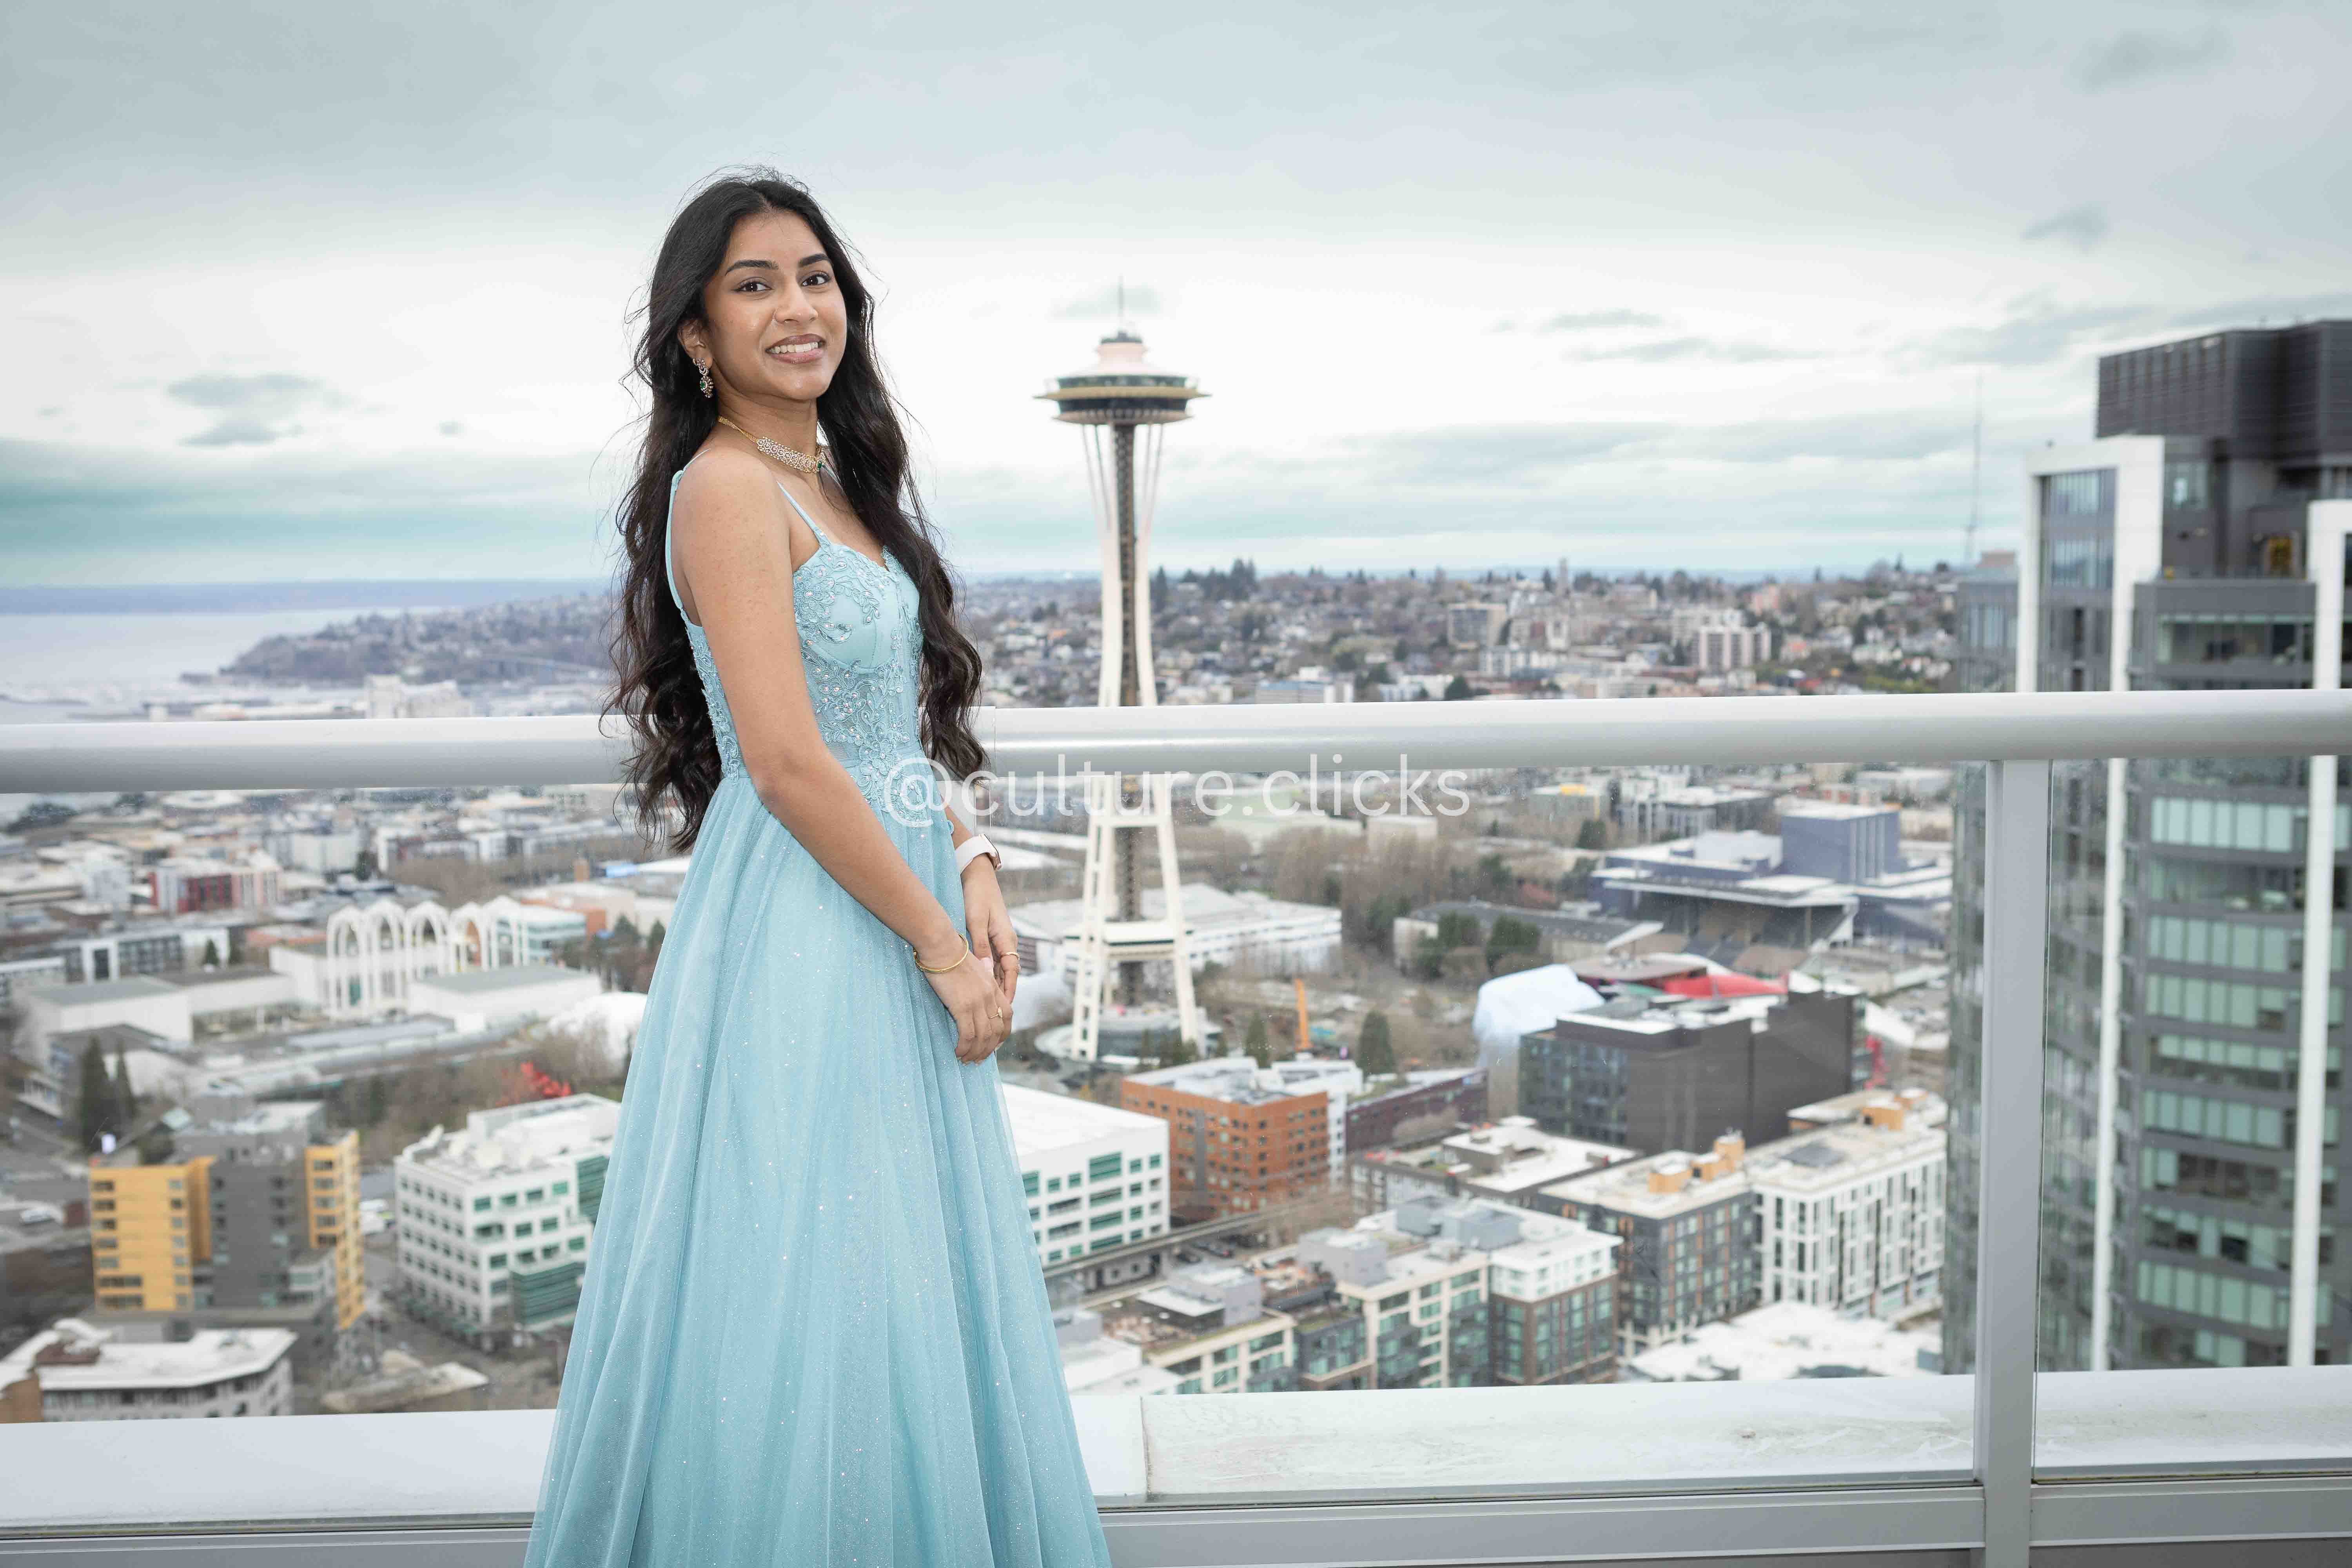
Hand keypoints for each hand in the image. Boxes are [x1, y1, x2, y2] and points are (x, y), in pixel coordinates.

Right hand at [916, 930, 1008, 1064]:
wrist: (942, 947)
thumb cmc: (952, 955)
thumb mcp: (975, 968)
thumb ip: (980, 982)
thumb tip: (978, 993)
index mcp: (994, 987)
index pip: (1008, 1016)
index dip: (1003, 1033)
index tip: (995, 1044)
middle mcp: (990, 997)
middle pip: (997, 1031)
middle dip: (989, 1049)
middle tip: (978, 1059)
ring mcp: (978, 1003)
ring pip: (983, 1037)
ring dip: (975, 1052)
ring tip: (966, 1060)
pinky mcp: (963, 1007)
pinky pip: (968, 1035)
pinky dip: (964, 1047)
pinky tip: (957, 1052)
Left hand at [962, 857, 1018, 1035]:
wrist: (976, 875)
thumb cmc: (976, 896)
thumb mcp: (976, 921)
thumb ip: (981, 947)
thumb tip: (987, 973)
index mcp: (1007, 939)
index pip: (1011, 972)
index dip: (1008, 991)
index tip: (1003, 1009)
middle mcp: (1007, 941)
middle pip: (1008, 974)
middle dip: (1003, 994)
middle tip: (996, 1015)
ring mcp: (1001, 939)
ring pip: (1001, 970)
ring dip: (997, 987)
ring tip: (990, 1007)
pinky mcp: (992, 937)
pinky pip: (994, 962)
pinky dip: (991, 975)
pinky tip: (982, 986)